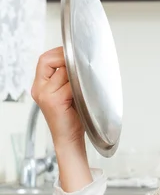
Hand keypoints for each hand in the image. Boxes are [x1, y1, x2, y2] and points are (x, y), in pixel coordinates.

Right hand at [31, 47, 92, 191]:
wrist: (69, 140)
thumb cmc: (72, 118)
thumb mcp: (67, 94)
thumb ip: (68, 79)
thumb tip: (81, 62)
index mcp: (40, 85)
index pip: (45, 59)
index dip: (59, 54)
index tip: (73, 55)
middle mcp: (39, 89)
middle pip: (51, 61)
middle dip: (68, 62)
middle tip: (81, 69)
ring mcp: (46, 94)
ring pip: (65, 73)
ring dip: (78, 77)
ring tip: (84, 88)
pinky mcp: (55, 101)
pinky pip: (72, 85)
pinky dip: (81, 88)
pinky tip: (85, 96)